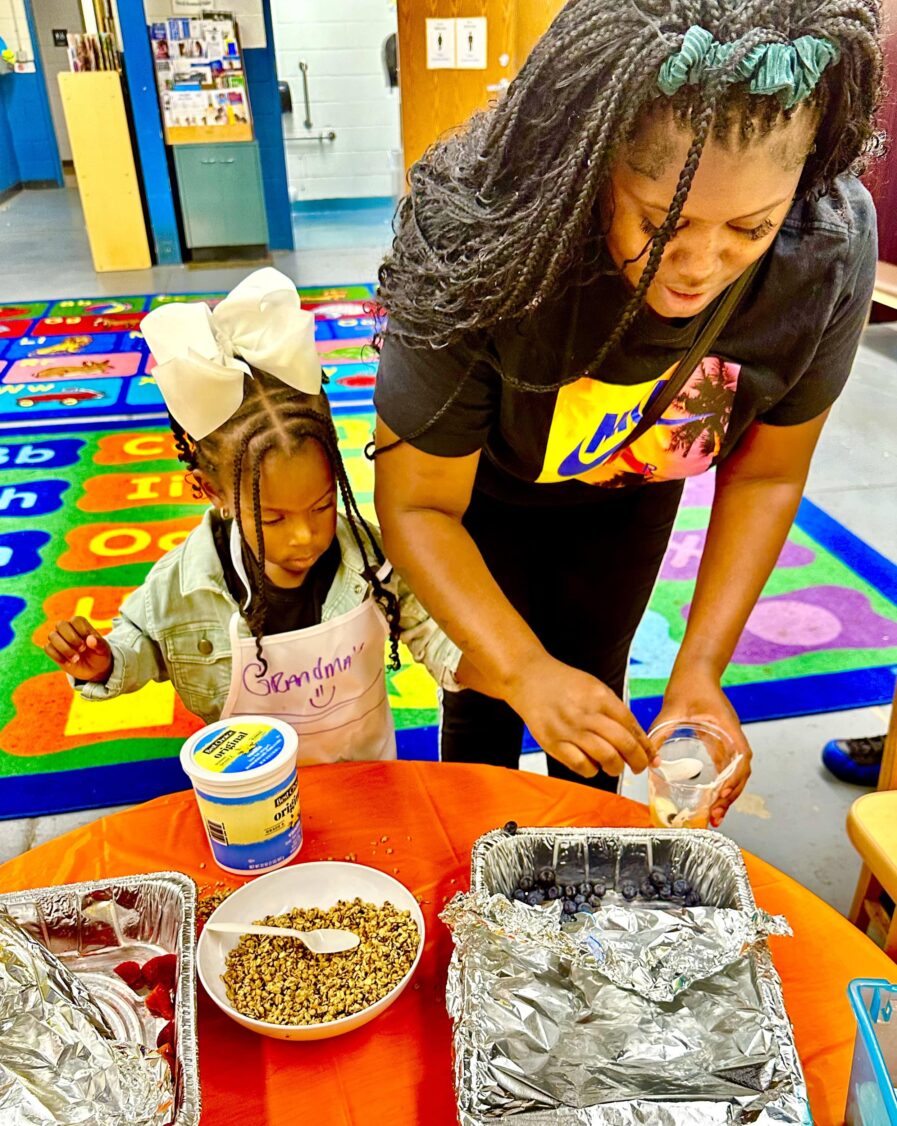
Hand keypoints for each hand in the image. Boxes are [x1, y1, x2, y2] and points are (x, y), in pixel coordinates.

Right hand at [44, 617, 112, 682]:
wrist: (93, 668)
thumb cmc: (99, 655)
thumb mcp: (103, 650)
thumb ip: (99, 644)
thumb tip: (90, 639)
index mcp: (80, 624)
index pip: (75, 620)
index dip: (81, 631)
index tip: (89, 641)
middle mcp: (67, 628)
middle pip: (60, 624)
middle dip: (71, 638)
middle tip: (82, 649)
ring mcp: (58, 638)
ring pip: (52, 636)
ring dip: (64, 649)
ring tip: (76, 659)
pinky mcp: (53, 649)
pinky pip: (48, 648)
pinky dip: (57, 656)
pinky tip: (69, 663)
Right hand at [507, 654, 655, 779]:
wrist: (529, 678)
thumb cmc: (563, 684)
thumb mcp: (595, 688)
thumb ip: (614, 710)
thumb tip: (636, 738)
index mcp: (601, 697)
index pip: (632, 727)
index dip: (646, 746)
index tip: (651, 756)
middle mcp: (587, 714)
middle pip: (624, 745)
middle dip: (638, 761)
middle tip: (639, 767)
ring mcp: (569, 730)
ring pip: (606, 758)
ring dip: (616, 768)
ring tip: (614, 766)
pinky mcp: (553, 743)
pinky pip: (582, 766)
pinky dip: (592, 770)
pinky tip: (591, 764)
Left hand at [654, 671, 751, 825]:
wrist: (696, 670)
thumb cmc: (688, 686)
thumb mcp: (671, 710)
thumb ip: (660, 733)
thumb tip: (651, 761)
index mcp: (727, 727)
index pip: (741, 759)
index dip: (734, 780)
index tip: (722, 795)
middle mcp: (733, 735)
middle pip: (741, 773)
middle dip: (731, 797)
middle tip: (715, 816)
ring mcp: (729, 739)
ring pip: (737, 772)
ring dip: (729, 794)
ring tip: (715, 813)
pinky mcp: (722, 740)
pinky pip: (728, 766)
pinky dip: (724, 783)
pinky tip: (713, 796)